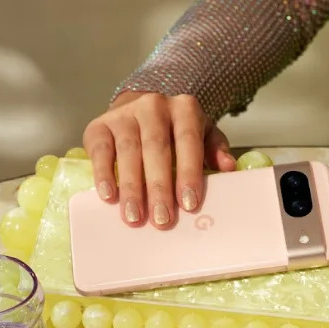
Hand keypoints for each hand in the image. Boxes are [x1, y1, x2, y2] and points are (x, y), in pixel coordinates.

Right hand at [82, 91, 235, 228]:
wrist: (140, 108)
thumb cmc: (176, 131)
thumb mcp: (203, 134)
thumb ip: (216, 149)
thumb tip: (229, 168)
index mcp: (184, 109)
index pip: (188, 141)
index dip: (188, 173)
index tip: (188, 204)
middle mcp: (153, 106)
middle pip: (156, 149)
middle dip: (159, 187)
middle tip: (162, 220)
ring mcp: (124, 114)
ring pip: (128, 151)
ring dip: (131, 187)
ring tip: (135, 217)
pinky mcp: (99, 125)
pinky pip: (100, 150)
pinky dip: (103, 173)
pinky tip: (109, 196)